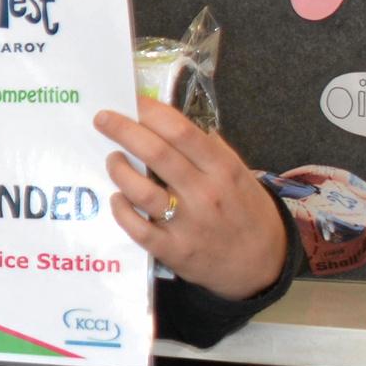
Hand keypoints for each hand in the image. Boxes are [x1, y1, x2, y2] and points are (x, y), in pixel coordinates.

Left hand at [96, 98, 287, 300]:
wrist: (262, 263)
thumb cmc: (244, 210)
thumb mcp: (238, 174)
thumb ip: (209, 149)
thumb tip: (170, 120)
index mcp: (223, 169)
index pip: (182, 132)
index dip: (152, 112)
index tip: (134, 102)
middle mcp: (205, 194)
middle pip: (157, 154)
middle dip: (123, 131)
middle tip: (103, 118)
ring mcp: (188, 223)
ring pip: (141, 190)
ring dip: (119, 169)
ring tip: (113, 159)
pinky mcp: (173, 250)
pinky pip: (137, 227)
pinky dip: (121, 209)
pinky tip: (117, 198)